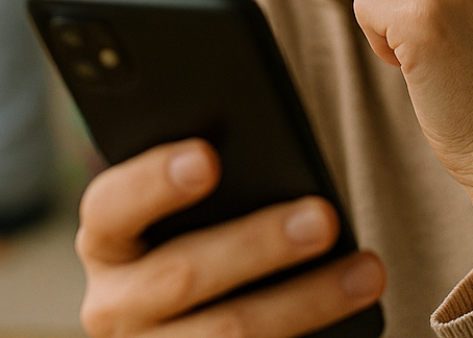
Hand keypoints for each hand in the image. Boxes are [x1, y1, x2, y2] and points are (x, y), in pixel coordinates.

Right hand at [76, 139, 385, 337]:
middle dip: (259, 244)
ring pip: (229, 332)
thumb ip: (204, 182)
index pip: (111, 205)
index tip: (207, 158)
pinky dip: (306, 337)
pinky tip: (354, 319)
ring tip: (366, 271)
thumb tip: (266, 152)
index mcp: (106, 242)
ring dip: (306, 301)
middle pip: (182, 274)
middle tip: (322, 218)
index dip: (155, 181)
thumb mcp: (182, 216)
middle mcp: (114, 304)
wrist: (180, 328)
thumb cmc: (196, 244)